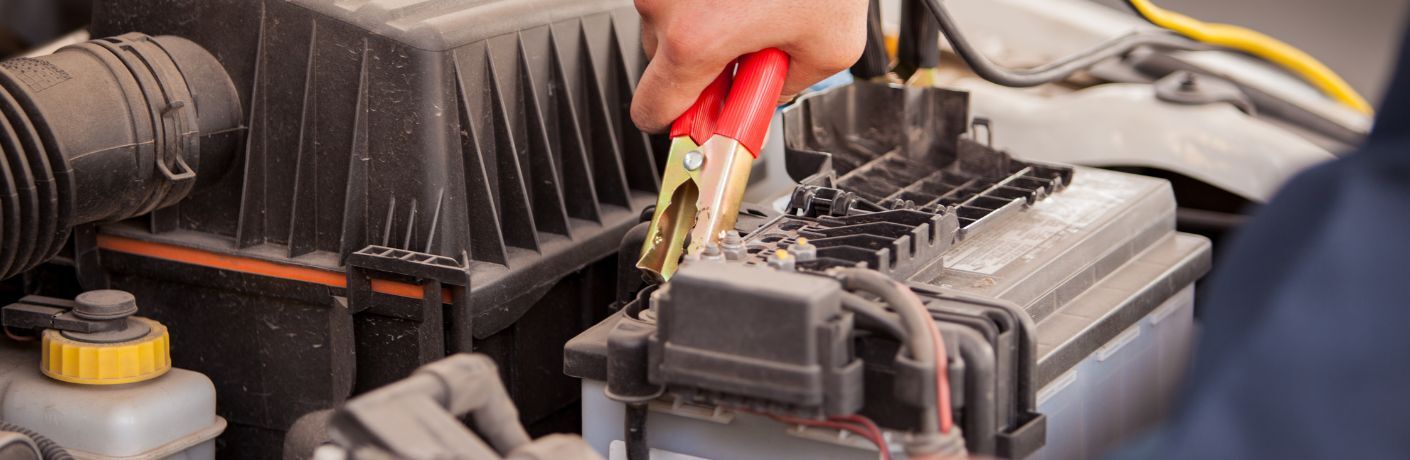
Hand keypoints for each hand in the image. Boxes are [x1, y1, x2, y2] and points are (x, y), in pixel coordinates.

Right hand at [631, 0, 868, 132]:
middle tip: (749, 46)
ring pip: (668, 18)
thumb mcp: (830, 48)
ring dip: (703, 21)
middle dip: (702, 64)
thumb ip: (786, 89)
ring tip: (752, 3)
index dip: (679, 121)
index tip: (700, 120)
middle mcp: (663, 1)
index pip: (651, 110)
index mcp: (695, 39)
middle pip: (661, 63)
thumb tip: (764, 97)